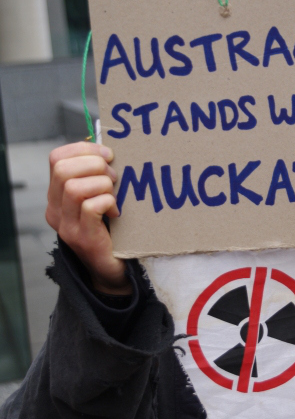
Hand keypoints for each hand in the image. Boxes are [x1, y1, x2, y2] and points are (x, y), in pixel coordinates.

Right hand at [46, 142, 131, 294]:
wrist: (112, 270)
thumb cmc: (110, 228)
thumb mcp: (98, 196)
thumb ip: (96, 175)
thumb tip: (107, 148)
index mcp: (56, 195)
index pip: (56, 158)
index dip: (84, 149)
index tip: (108, 156)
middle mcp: (55, 209)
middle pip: (63, 169)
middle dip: (95, 166)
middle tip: (114, 178)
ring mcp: (66, 225)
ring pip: (74, 187)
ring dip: (103, 185)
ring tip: (115, 196)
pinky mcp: (82, 238)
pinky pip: (91, 207)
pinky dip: (108, 202)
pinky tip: (116, 212)